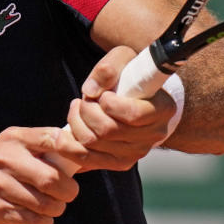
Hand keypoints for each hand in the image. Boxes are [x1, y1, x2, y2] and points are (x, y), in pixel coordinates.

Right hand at [0, 127, 79, 223]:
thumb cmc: (0, 172)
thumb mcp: (16, 151)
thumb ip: (46, 151)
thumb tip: (87, 156)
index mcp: (13, 138)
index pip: (51, 138)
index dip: (74, 150)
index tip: (83, 161)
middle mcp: (3, 157)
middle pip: (51, 177)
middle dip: (68, 191)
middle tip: (68, 195)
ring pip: (44, 202)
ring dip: (55, 209)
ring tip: (53, 207)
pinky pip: (32, 220)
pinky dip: (43, 223)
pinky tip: (39, 219)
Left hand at [63, 46, 175, 171]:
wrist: (137, 97)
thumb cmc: (131, 76)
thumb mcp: (124, 60)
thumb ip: (109, 67)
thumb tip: (91, 91)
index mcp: (162, 109)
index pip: (133, 115)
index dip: (110, 104)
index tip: (103, 95)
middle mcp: (153, 135)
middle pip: (108, 130)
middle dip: (87, 111)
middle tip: (84, 100)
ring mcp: (137, 152)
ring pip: (94, 144)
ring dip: (76, 124)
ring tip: (77, 109)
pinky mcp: (120, 163)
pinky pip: (88, 160)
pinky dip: (69, 147)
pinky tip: (60, 135)